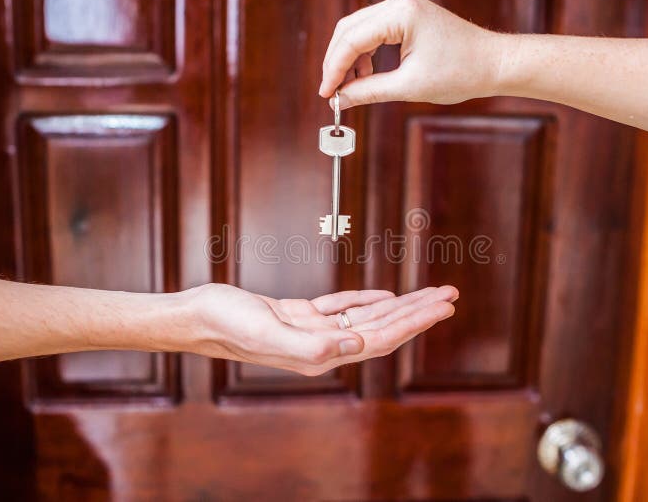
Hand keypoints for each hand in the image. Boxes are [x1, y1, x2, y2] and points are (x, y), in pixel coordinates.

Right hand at [185, 284, 457, 375]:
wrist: (198, 315)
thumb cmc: (227, 325)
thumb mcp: (269, 334)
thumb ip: (313, 346)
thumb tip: (358, 343)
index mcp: (321, 354)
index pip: (380, 338)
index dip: (414, 322)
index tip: (441, 307)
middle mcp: (323, 345)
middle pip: (383, 328)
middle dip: (418, 311)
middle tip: (449, 296)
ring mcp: (313, 331)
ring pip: (368, 316)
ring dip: (400, 304)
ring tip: (428, 294)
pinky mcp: (301, 316)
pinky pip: (343, 307)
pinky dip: (367, 300)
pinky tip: (384, 297)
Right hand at [319, 0, 506, 108]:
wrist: (493, 63)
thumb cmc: (461, 72)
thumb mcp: (409, 87)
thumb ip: (369, 91)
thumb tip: (341, 99)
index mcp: (401, 14)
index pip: (352, 39)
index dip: (334, 69)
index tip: (326, 93)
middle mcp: (399, 3)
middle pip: (349, 29)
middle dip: (336, 61)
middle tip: (331, 91)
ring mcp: (403, 7)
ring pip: (359, 29)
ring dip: (349, 58)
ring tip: (349, 87)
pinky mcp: (408, 15)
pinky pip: (374, 31)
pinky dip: (365, 52)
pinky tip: (365, 74)